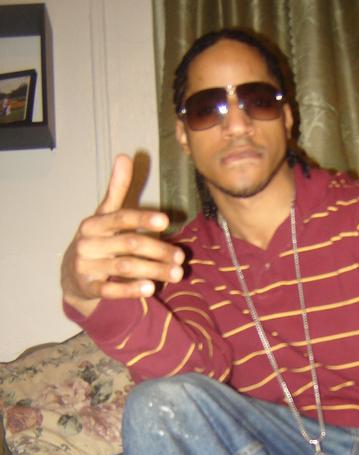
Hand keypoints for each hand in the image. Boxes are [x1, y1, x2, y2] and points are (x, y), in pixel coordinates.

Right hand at [61, 154, 184, 315]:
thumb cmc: (97, 241)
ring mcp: (86, 266)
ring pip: (124, 268)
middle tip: (182, 257)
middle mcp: (88, 243)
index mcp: (94, 223)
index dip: (143, 218)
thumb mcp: (104, 216)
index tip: (166, 220)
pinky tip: (151, 289)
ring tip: (176, 274)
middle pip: (129, 244)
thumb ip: (116, 189)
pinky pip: (111, 291)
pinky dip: (131, 290)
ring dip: (153, 271)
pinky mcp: (89, 288)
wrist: (72, 275)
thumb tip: (124, 156)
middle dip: (158, 250)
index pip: (121, 218)